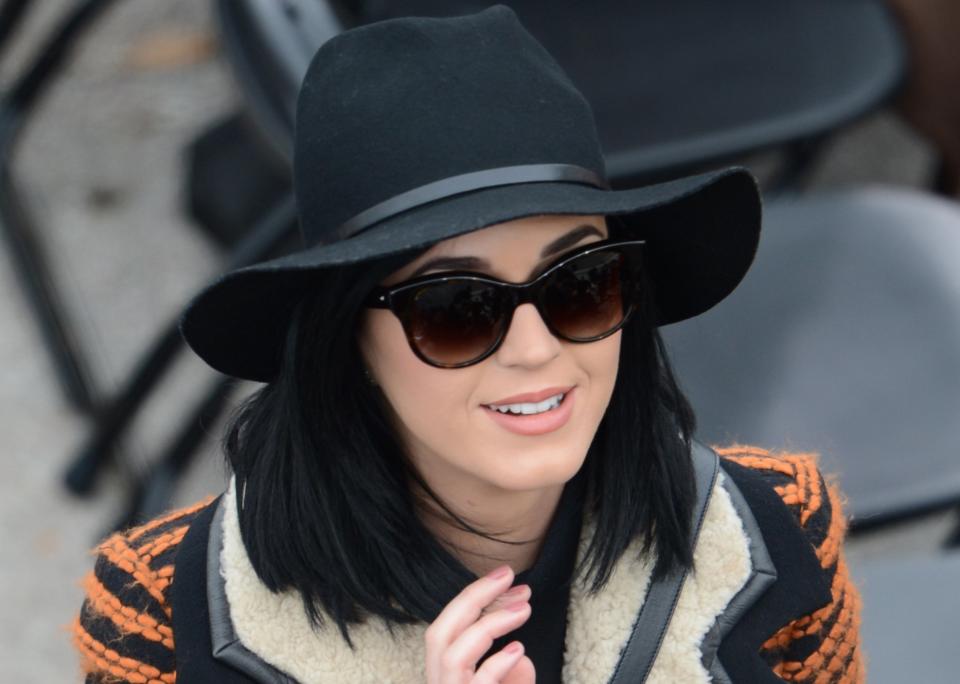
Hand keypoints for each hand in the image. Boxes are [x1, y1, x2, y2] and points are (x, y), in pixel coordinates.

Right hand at [425, 565, 535, 682]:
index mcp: (443, 676)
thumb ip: (511, 674)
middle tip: (507, 576)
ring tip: (523, 608)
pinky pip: (479, 682)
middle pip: (440, 633)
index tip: (503, 578)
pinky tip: (518, 649)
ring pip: (454, 655)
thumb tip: (516, 649)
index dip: (473, 597)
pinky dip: (497, 663)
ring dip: (490, 624)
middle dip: (473, 598)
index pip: (448, 628)